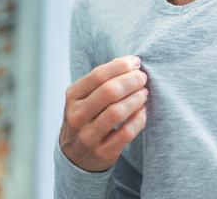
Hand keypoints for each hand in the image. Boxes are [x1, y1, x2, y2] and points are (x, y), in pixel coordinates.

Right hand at [59, 55, 148, 171]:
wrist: (76, 154)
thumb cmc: (88, 116)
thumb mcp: (85, 96)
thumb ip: (103, 80)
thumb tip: (131, 62)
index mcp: (73, 96)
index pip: (98, 75)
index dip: (121, 66)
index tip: (136, 62)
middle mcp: (77, 116)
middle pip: (109, 92)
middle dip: (131, 81)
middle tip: (143, 77)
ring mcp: (88, 136)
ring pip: (117, 112)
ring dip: (136, 99)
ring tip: (144, 93)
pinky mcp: (102, 152)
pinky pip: (126, 133)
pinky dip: (138, 119)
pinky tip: (143, 111)